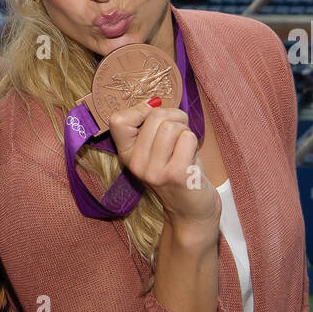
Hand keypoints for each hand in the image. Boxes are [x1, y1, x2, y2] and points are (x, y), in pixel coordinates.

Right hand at [105, 99, 219, 237]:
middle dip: (175, 118)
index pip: (118, 120)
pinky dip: (194, 142)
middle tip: (179, 136)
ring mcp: (154, 171)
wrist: (191, 210)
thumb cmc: (178, 170)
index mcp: (127, 154)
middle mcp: (136, 164)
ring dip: (186, 131)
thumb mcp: (156, 149)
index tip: (154, 120)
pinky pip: (187, 138)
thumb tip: (154, 101)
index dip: (141, 111)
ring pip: (172, 126)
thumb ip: (152, 125)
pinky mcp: (175, 175)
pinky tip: (191, 159)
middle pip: (155, 116)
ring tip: (185, 148)